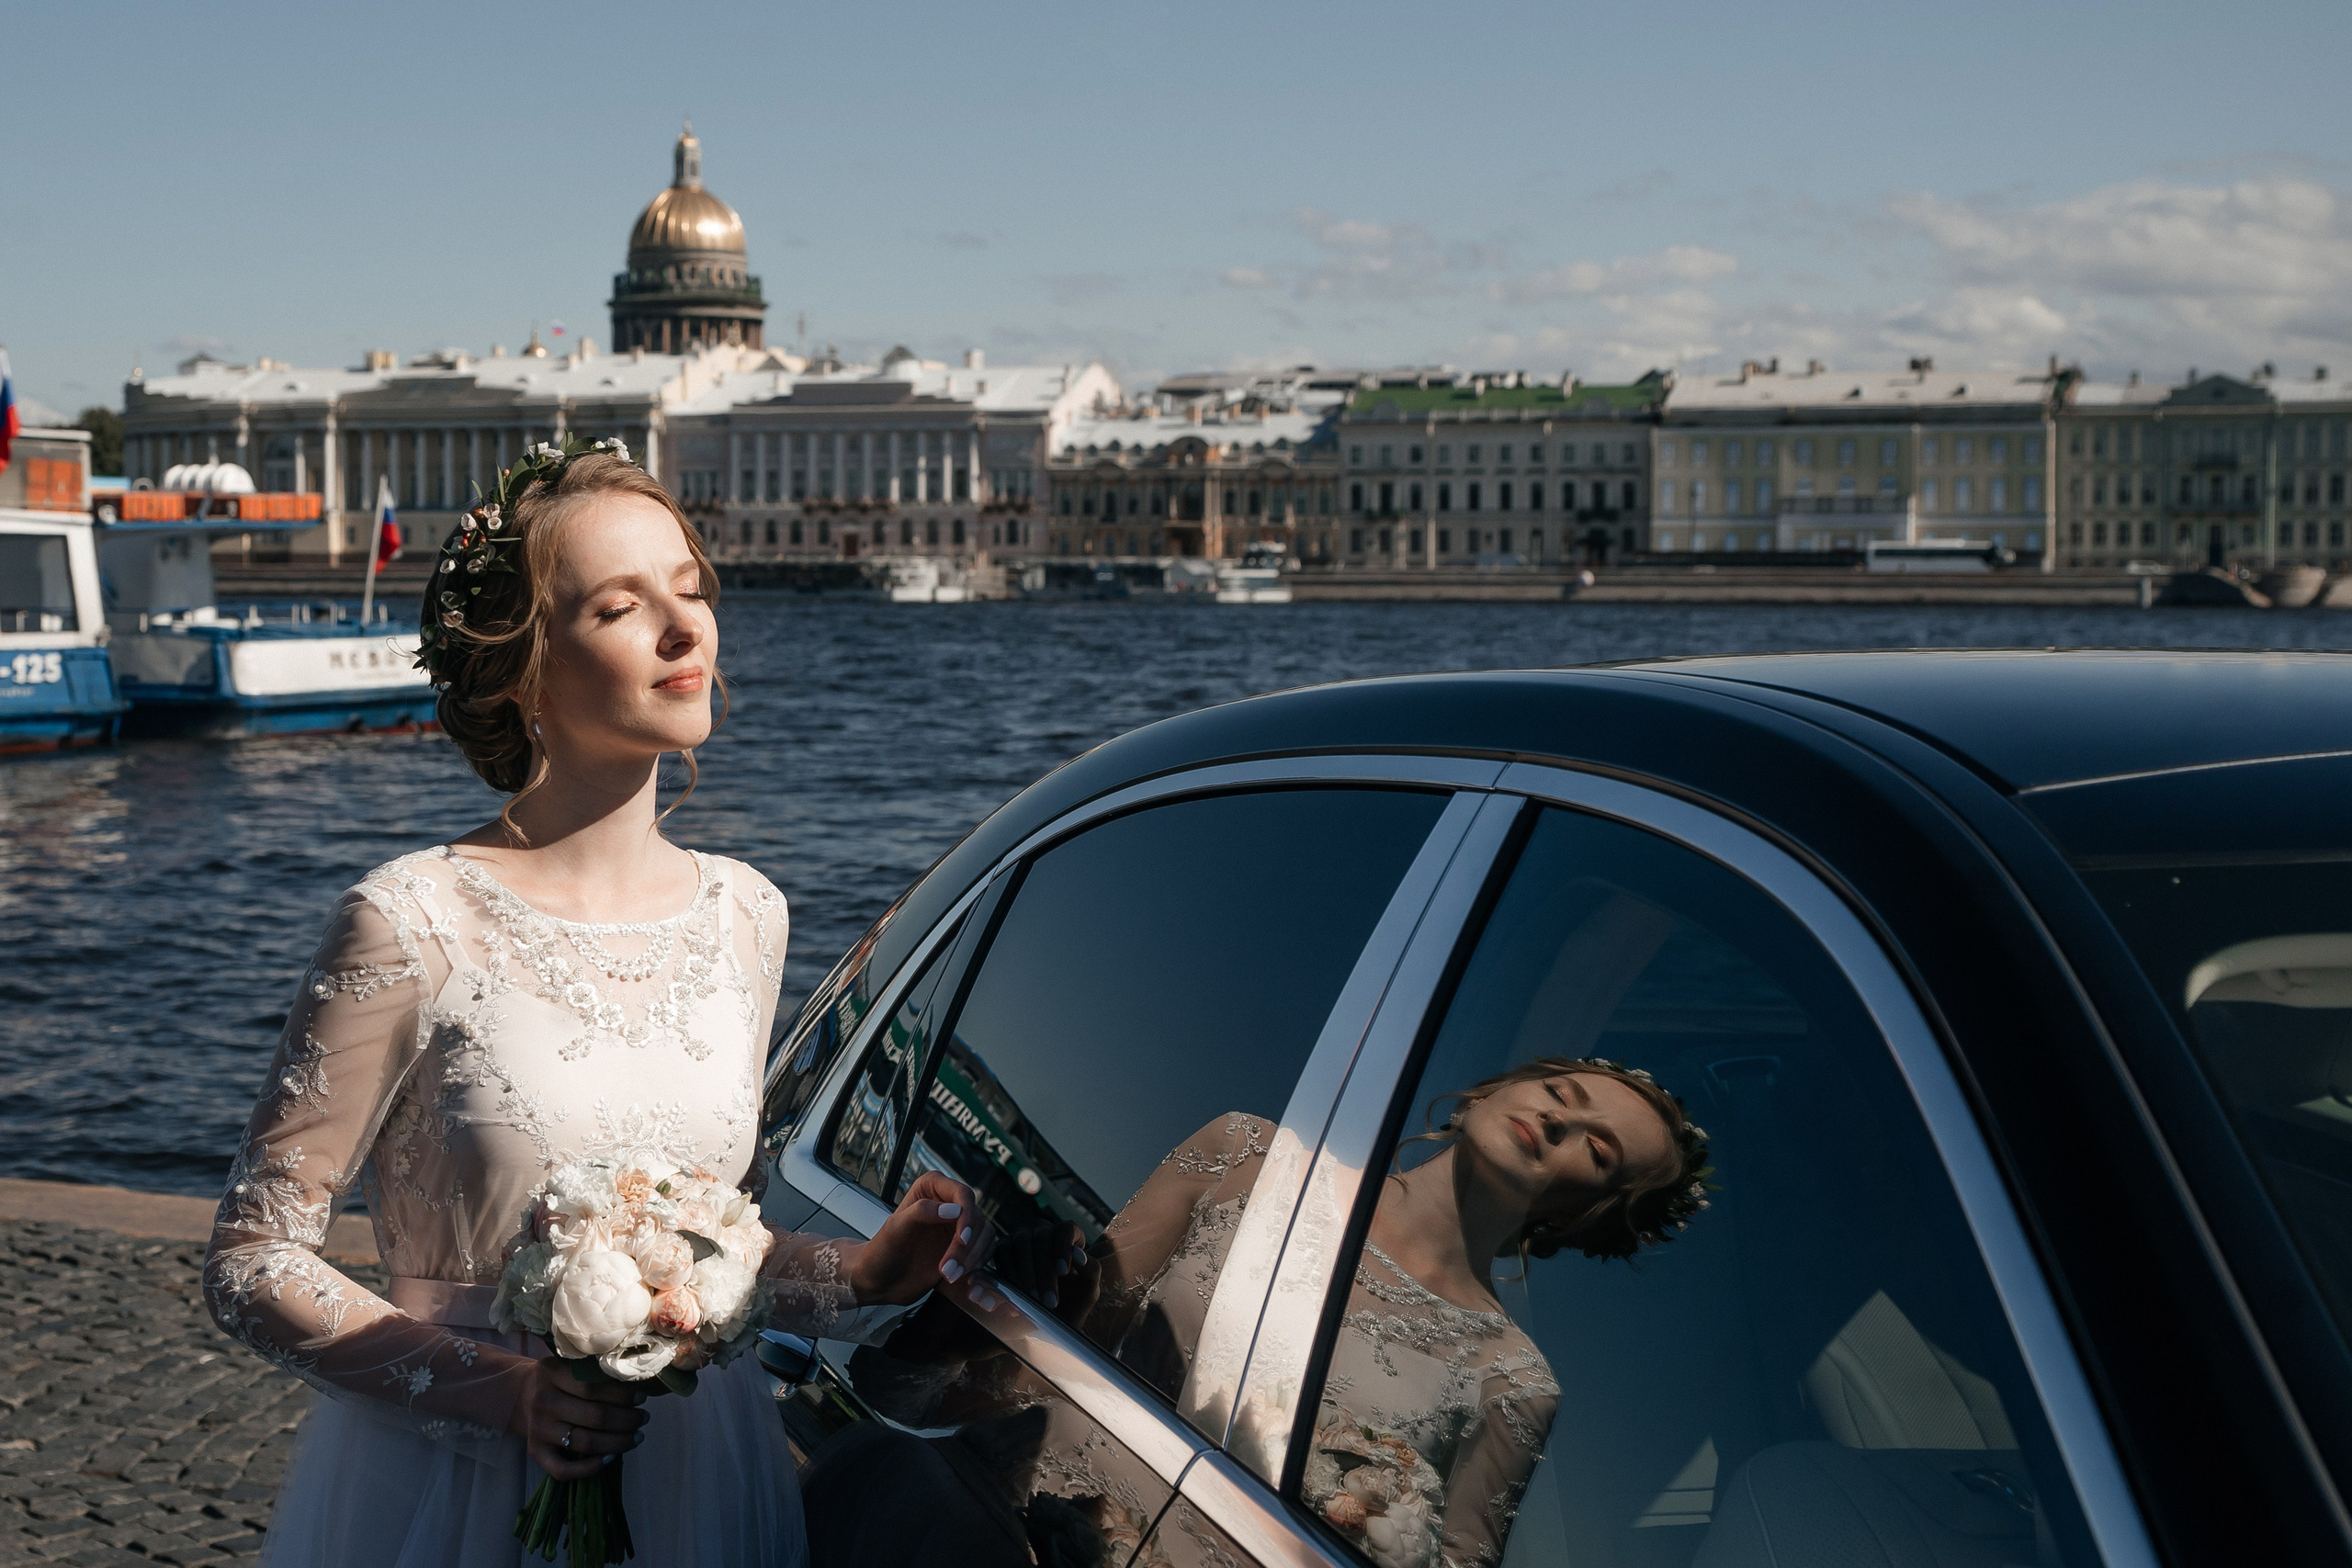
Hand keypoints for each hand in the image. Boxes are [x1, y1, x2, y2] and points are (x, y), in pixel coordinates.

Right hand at [511, 1358, 645, 1480]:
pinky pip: (563, 1470)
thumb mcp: (568, 1364)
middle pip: (595, 1416)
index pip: (594, 1387)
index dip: (623, 1395)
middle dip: (627, 1420)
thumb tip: (637, 1383)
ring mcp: (538, 1430)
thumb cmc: (557, 1380)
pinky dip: (590, 1468)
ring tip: (637, 1437)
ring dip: (617, 1443)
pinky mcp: (535, 1452)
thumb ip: (593, 1371)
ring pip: (585, 1443)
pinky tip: (610, 1458)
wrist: (519, 1396)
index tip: (642, 1398)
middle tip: (643, 1418)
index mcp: (552, 1374)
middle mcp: (543, 1402)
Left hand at [847, 1171, 991, 1305]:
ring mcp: (956, 1226)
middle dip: (966, 1245)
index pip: (962, 1194)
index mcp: (931, 1188)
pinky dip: (975, 1265)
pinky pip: (983, 1251)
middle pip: (976, 1218)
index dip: (967, 1215)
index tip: (961, 1237)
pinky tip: (957, 1275)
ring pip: (984, 1235)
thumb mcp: (895, 1228)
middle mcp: (948, 1204)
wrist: (880, 1281)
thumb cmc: (881, 1252)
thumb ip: (922, 1211)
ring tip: (949, 1274)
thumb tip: (954, 1209)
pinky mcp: (962, 1247)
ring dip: (971, 1257)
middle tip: (948, 1267)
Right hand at [991, 1220, 1094, 1319]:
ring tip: (1032, 1299)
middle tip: (1049, 1301)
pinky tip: (1014, 1290)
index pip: (1066, 1230)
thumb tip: (1077, 1254)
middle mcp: (1043, 1231)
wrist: (1050, 1319)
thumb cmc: (1074, 1300)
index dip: (1063, 1247)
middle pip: (1042, 1239)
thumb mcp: (1089, 1289)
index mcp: (1068, 1234)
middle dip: (1045, 1272)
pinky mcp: (1003, 1249)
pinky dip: (1007, 1271)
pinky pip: (1001, 1252)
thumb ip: (1091, 1270)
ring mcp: (1021, 1237)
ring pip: (1021, 1244)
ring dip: (1026, 1273)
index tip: (1063, 1272)